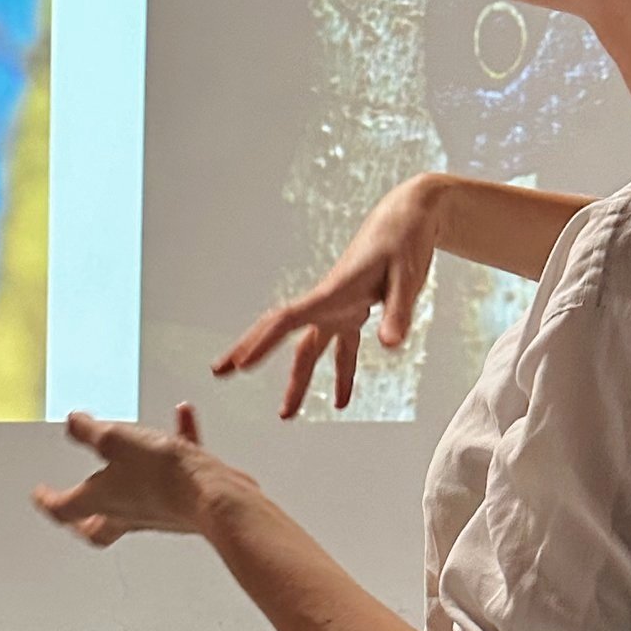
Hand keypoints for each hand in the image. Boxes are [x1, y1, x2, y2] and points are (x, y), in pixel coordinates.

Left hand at [32, 404, 243, 547]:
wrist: (214, 497)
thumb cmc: (164, 476)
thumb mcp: (115, 439)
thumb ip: (89, 431)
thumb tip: (71, 422)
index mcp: (101, 501)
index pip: (62, 509)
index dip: (46, 500)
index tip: (39, 494)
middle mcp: (126, 512)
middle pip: (96, 526)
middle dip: (83, 518)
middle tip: (75, 508)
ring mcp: (156, 510)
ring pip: (134, 498)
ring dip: (131, 471)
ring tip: (136, 443)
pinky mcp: (184, 502)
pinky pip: (176, 470)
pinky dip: (176, 445)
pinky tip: (183, 419)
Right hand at [212, 176, 445, 418]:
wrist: (409, 216)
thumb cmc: (406, 241)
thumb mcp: (408, 276)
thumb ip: (398, 312)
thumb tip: (390, 347)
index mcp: (333, 292)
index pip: (287, 320)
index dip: (261, 343)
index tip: (240, 366)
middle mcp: (329, 302)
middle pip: (285, 335)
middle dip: (253, 353)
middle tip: (221, 373)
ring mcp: (340, 307)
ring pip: (310, 349)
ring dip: (298, 380)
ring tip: (286, 414)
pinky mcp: (356, 310)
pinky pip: (342, 348)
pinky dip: (341, 374)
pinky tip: (342, 401)